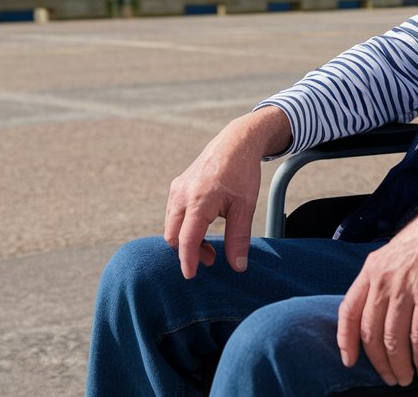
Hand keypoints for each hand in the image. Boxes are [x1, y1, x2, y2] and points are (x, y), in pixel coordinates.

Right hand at [163, 105, 290, 278]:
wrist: (236, 142)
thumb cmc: (242, 172)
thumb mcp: (245, 206)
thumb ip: (239, 237)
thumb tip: (238, 267)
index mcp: (199, 201)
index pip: (186, 240)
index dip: (188, 260)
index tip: (191, 276)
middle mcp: (181, 195)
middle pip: (173, 236)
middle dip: (188, 252)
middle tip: (212, 259)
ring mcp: (177, 189)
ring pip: (172, 226)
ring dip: (186, 240)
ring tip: (211, 246)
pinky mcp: (177, 186)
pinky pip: (173, 214)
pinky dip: (184, 226)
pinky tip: (203, 227)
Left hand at [336, 175, 417, 385]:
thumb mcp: (398, 252)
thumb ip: (386, 277)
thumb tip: (384, 309)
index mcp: (372, 268)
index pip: (348, 311)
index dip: (346, 340)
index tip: (349, 360)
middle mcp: (384, 279)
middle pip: (371, 332)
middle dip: (379, 361)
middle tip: (389, 376)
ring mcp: (406, 287)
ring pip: (394, 339)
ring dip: (400, 365)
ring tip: (407, 377)